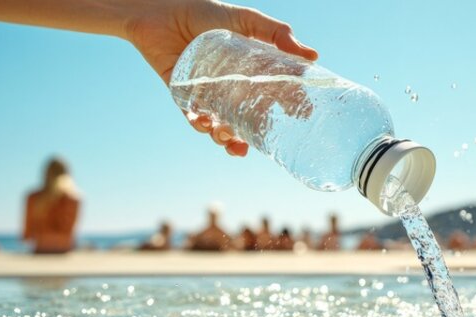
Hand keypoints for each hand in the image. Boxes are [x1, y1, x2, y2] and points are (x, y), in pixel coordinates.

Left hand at [124, 0, 317, 156]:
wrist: (162, 8)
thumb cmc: (206, 11)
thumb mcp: (247, 20)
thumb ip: (277, 34)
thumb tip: (313, 56)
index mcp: (249, 70)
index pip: (273, 93)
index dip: (288, 107)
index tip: (301, 116)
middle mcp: (230, 85)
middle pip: (248, 118)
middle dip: (254, 136)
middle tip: (257, 143)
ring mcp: (207, 92)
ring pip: (221, 125)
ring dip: (226, 138)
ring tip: (229, 139)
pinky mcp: (182, 94)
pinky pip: (193, 116)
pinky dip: (199, 125)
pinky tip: (204, 124)